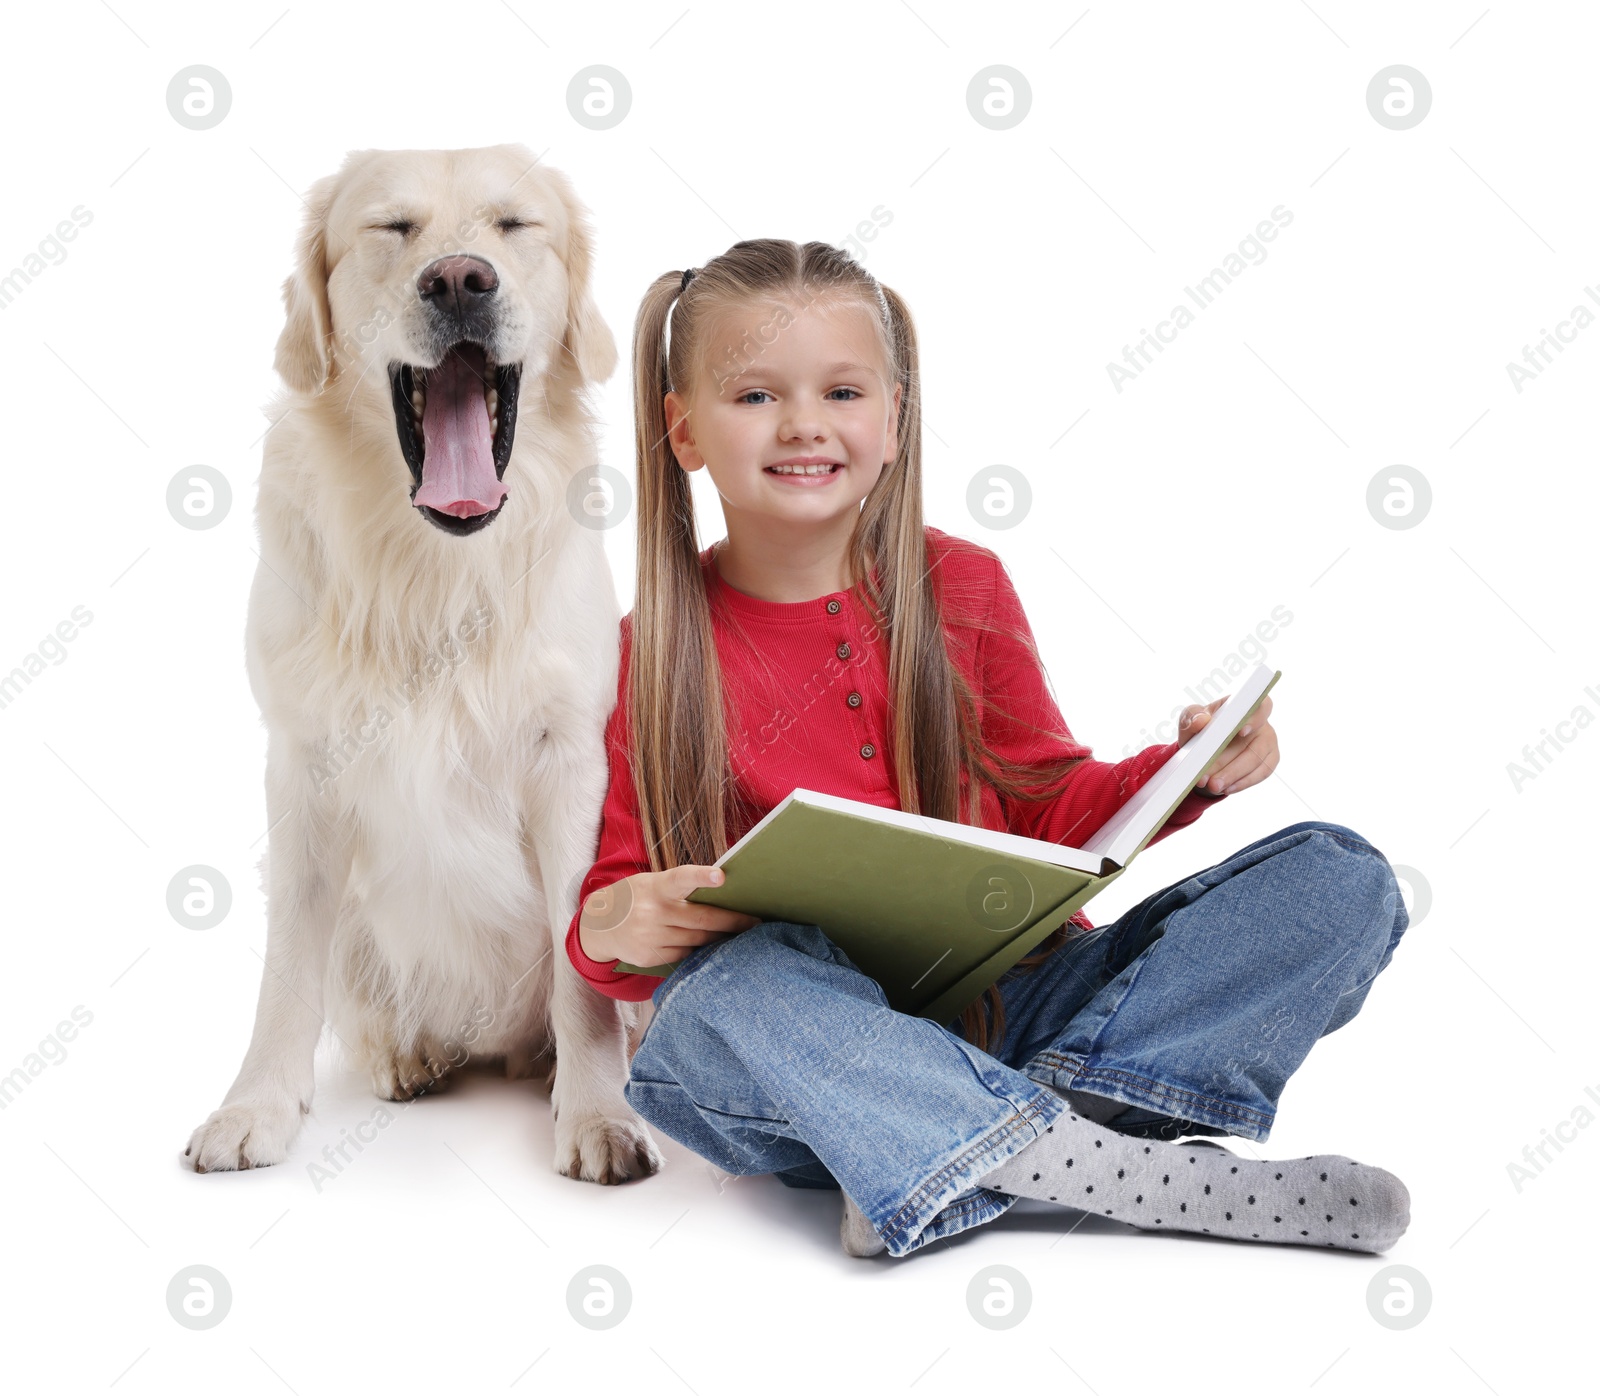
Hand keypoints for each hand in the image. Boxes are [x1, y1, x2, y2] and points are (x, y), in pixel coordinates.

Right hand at [577, 863, 760, 968]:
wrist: (598, 926)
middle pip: (701, 919)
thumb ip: (678, 888)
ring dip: (719, 938)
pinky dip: (698, 950)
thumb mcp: (650, 884)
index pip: (680, 878)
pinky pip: (684, 955)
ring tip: (739, 935)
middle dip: (732, 921)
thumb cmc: (636, 898)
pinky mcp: (649, 957)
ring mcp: (649, 937)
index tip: (721, 876)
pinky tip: (709, 947)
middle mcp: (652, 912)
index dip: (701, 876)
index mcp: (655, 887)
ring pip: (697, 940)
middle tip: (755, 922)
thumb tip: (720, 893)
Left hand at [1177, 692, 1277, 795]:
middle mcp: (1261, 723)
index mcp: (1244, 706)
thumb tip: (1202, 721)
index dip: (1255, 718)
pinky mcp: (1268, 761)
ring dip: (1234, 776)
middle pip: (1254, 743)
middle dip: (1231, 764)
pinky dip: (1242, 783)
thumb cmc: (1200, 728)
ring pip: (1257, 761)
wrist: (1202, 750)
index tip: (1241, 731)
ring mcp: (1267, 743)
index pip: (1261, 705)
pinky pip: (1261, 773)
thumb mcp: (1189, 720)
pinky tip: (1226, 788)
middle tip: (1210, 779)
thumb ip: (1192, 717)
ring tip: (1213, 786)